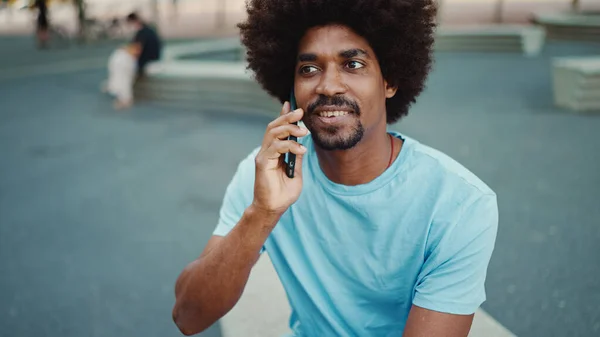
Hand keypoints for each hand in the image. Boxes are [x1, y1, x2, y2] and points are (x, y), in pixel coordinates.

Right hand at [252, 102, 308, 216]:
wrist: (273, 208)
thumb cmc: (283, 193)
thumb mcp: (296, 172)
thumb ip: (296, 157)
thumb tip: (303, 143)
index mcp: (274, 152)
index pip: (277, 129)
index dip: (283, 116)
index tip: (292, 105)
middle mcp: (267, 151)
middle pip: (274, 127)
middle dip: (287, 117)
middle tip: (301, 112)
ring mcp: (264, 156)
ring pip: (273, 133)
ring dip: (289, 128)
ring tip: (303, 131)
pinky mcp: (263, 162)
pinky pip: (275, 147)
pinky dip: (289, 145)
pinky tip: (301, 149)